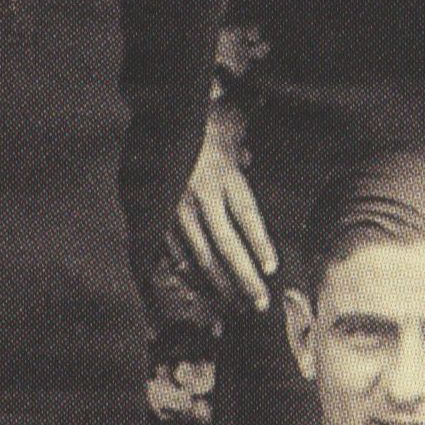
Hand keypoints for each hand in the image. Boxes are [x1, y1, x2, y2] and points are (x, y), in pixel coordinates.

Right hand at [176, 107, 277, 310]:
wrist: (153, 118)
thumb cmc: (200, 123)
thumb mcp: (231, 127)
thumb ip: (245, 149)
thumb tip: (251, 161)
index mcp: (222, 174)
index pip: (246, 216)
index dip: (259, 243)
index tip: (271, 267)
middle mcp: (199, 196)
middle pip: (226, 245)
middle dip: (244, 278)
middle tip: (261, 303)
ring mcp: (176, 210)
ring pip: (200, 255)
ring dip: (220, 284)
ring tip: (237, 306)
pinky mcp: (158, 217)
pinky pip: (175, 252)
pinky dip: (191, 274)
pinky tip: (203, 290)